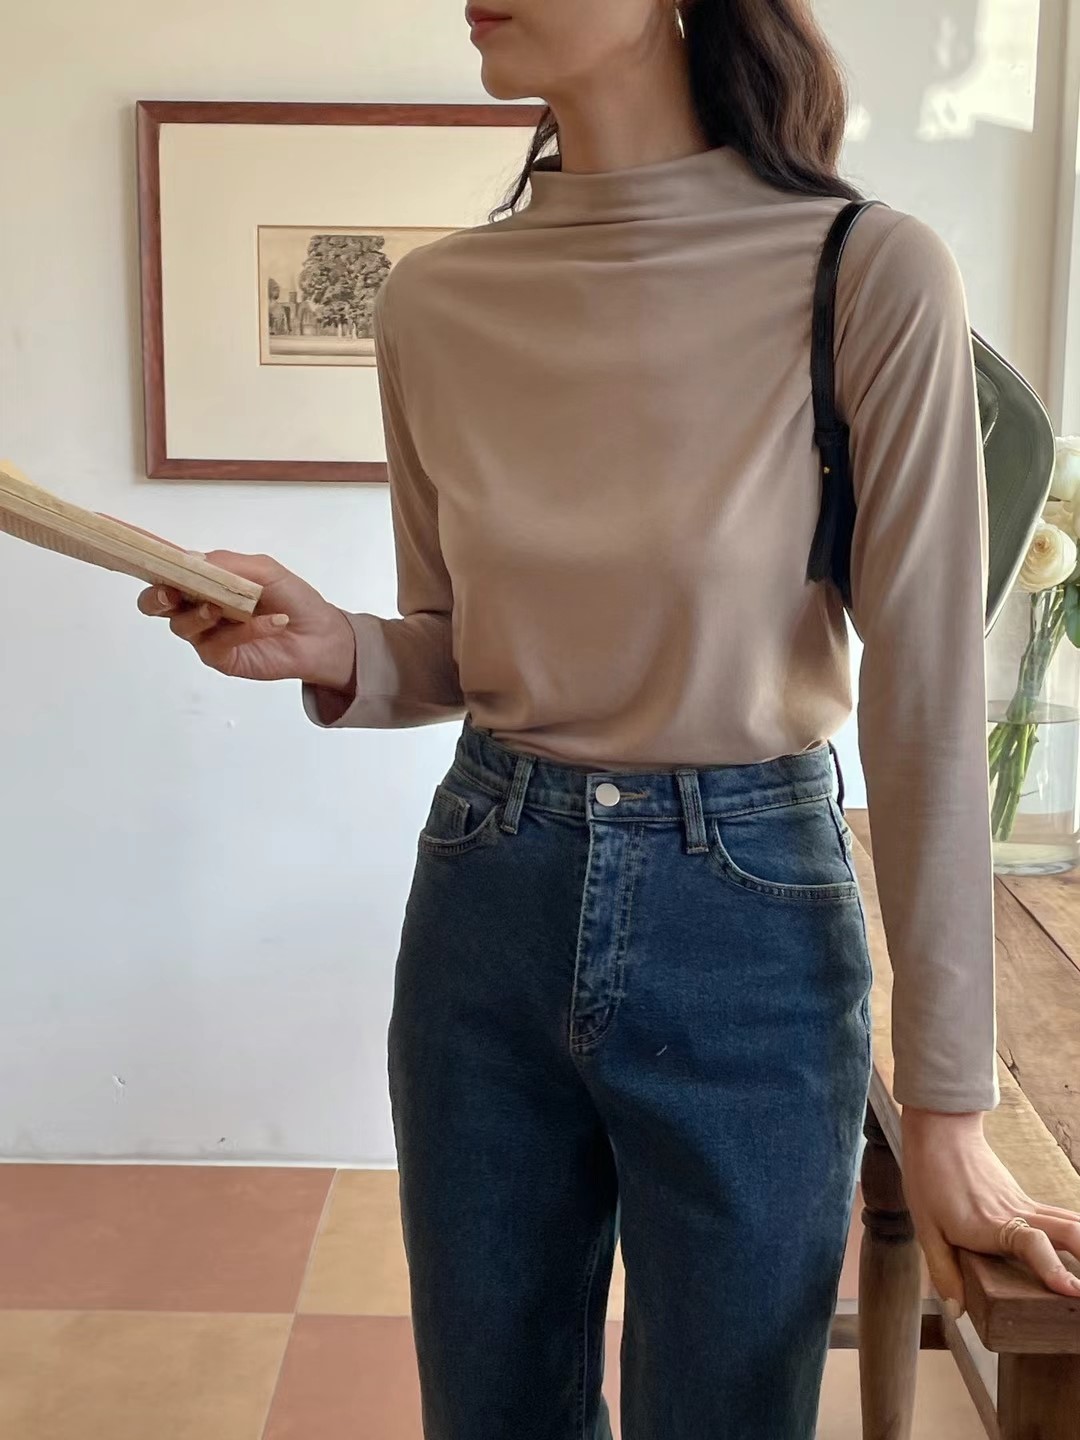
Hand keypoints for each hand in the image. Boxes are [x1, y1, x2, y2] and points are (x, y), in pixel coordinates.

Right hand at [137, 551, 356, 693]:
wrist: (319, 633)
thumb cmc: (292, 598)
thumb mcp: (264, 570)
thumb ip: (228, 564)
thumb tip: (192, 559)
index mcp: (204, 582)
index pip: (168, 575)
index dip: (158, 571)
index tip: (163, 569)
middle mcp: (198, 607)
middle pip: (156, 605)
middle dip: (157, 599)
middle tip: (172, 596)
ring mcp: (207, 635)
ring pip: (181, 626)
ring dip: (200, 614)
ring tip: (224, 609)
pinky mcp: (221, 658)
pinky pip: (216, 645)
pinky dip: (242, 631)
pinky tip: (270, 623)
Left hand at [901, 1107, 1079, 1314]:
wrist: (941, 1130)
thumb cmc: (930, 1175)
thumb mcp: (925, 1226)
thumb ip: (943, 1269)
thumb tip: (958, 1311)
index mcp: (989, 1225)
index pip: (1030, 1243)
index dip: (1051, 1266)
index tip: (1069, 1289)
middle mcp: (1016, 1214)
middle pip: (1068, 1231)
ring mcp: (1025, 1205)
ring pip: (1071, 1222)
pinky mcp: (1027, 1200)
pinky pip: (1062, 1216)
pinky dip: (1079, 1231)